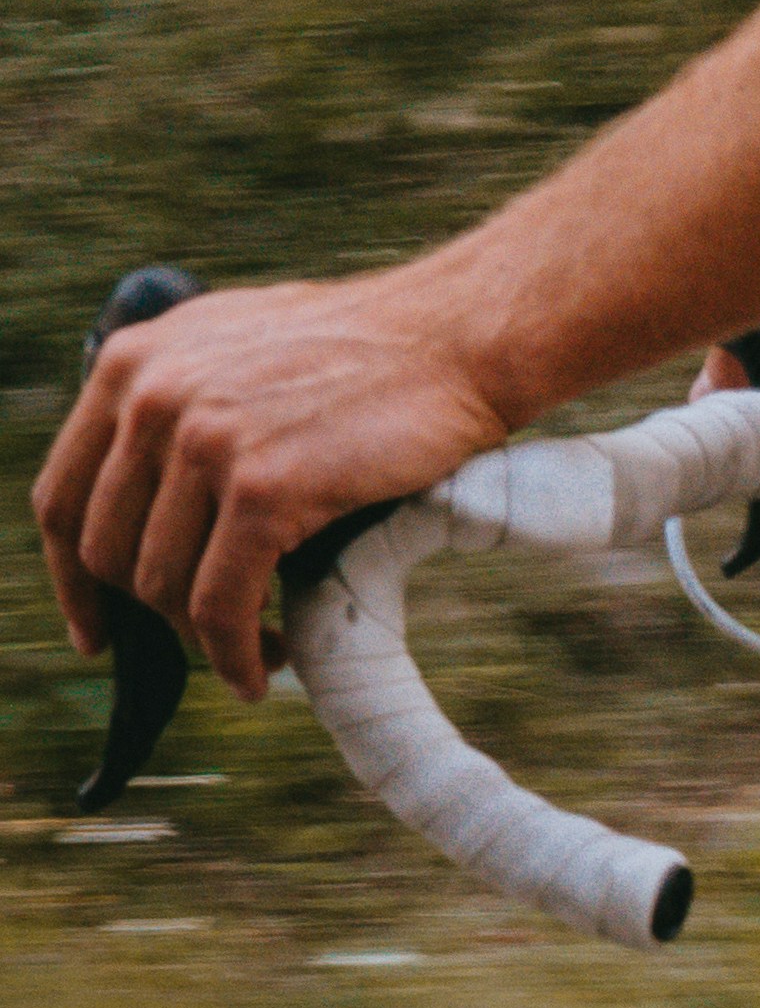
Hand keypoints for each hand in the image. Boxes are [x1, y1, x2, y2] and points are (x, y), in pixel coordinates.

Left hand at [34, 270, 515, 699]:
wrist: (449, 340)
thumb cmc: (362, 353)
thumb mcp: (232, 348)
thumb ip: (175, 399)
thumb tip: (147, 483)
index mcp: (131, 365)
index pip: (61, 495)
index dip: (71, 580)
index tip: (96, 628)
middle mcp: (151, 398)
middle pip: (108, 552)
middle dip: (152, 614)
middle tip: (206, 639)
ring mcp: (203, 442)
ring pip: (161, 586)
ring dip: (203, 641)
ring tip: (252, 652)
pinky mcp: (262, 488)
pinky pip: (220, 605)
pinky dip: (236, 654)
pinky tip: (263, 667)